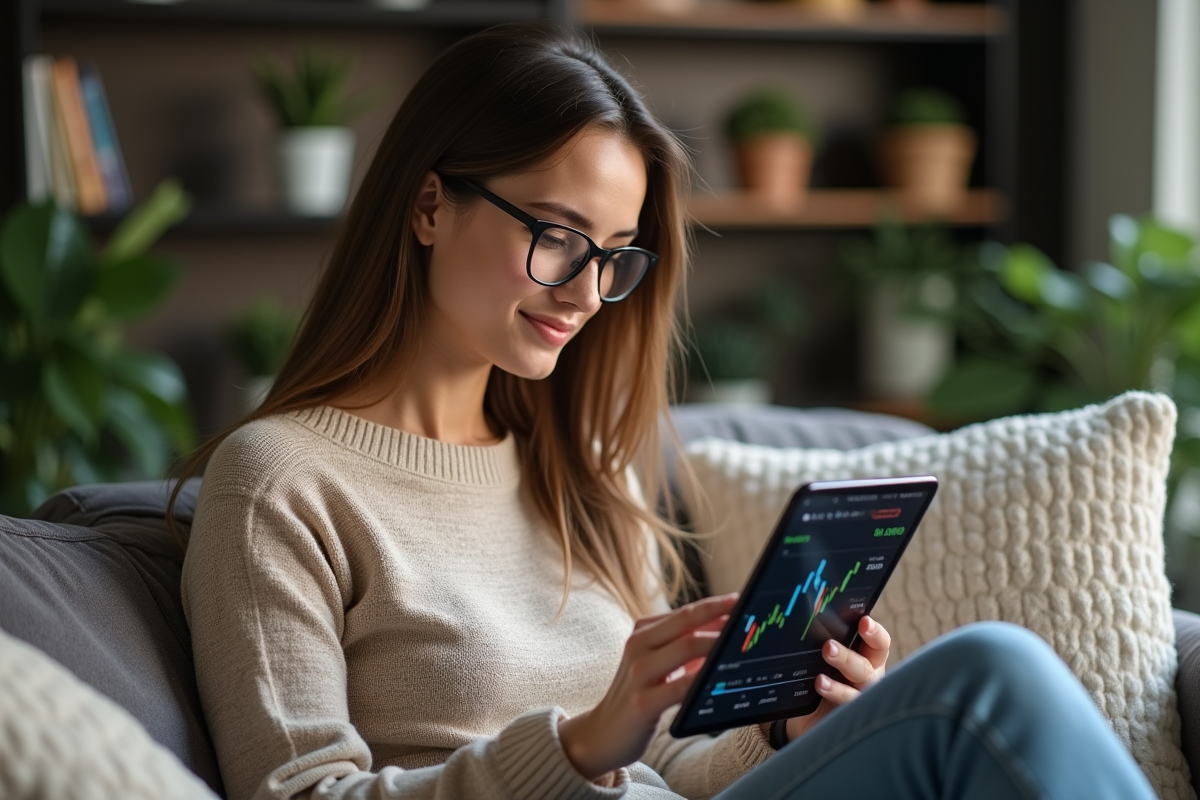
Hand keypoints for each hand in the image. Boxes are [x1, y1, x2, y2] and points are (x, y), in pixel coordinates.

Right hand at [558, 593, 736, 780]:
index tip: (742, 600)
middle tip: (749, 616)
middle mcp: (637, 646)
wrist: (602, 735)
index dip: (715, 604)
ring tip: (743, 643)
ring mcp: (638, 673)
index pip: (684, 613)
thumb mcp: (655, 665)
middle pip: (686, 622)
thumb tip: (724, 631)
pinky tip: (722, 678)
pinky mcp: (643, 703)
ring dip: (717, 643)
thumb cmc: (638, 695)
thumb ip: (681, 648)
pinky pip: (681, 687)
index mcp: (641, 633)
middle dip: (720, 616)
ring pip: (685, 647)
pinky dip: (703, 679)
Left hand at [780, 615, 890, 743]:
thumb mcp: (823, 659)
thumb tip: (810, 618)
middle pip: (866, 667)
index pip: (878, 644)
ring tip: (820, 680)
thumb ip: (826, 643)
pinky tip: (821, 688)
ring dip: (839, 685)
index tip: (864, 622)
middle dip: (848, 657)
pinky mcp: (848, 717)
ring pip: (858, 692)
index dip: (874, 633)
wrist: (809, 716)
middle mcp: (868, 679)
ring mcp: (860, 700)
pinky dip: (834, 697)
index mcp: (866, 658)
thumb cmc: (823, 678)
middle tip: (828, 648)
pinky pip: (845, 709)